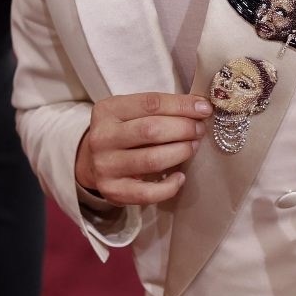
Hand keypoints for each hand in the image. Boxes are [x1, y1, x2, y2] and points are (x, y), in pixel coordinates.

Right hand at [76, 92, 211, 205]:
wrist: (91, 160)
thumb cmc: (122, 130)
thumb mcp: (132, 111)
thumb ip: (160, 108)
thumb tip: (200, 109)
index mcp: (108, 110)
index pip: (151, 103)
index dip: (182, 105)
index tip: (204, 109)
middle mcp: (103, 137)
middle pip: (151, 130)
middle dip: (184, 129)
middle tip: (199, 130)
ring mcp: (105, 166)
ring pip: (152, 159)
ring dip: (181, 152)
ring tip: (193, 147)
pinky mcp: (112, 191)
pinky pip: (147, 193)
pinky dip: (169, 186)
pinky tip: (180, 177)